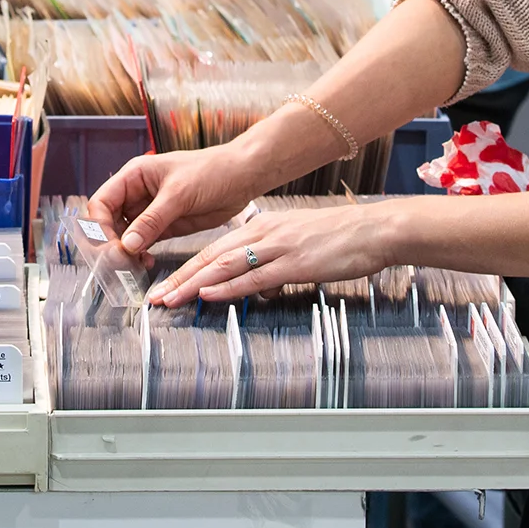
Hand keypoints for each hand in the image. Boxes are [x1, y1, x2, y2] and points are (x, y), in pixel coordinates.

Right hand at [89, 142, 270, 254]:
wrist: (241, 178)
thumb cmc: (211, 171)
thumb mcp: (179, 193)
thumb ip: (152, 219)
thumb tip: (127, 244)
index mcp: (134, 176)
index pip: (102, 202)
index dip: (99, 226)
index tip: (109, 247)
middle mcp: (137, 194)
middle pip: (109, 222)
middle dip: (110, 243)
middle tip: (118, 263)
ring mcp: (150, 212)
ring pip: (125, 236)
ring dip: (125, 253)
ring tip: (132, 266)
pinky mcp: (164, 227)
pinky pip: (143, 244)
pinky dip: (140, 255)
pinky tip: (145, 263)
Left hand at [148, 201, 403, 306]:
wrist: (374, 230)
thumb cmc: (340, 238)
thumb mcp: (297, 243)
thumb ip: (272, 260)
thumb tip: (256, 283)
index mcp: (262, 228)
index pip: (215, 250)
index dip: (188, 269)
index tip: (167, 285)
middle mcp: (263, 234)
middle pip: (211, 258)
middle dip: (180, 279)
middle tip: (155, 298)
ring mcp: (277, 247)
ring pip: (224, 267)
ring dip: (193, 285)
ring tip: (169, 299)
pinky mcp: (294, 263)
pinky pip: (254, 276)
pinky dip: (228, 286)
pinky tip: (208, 294)